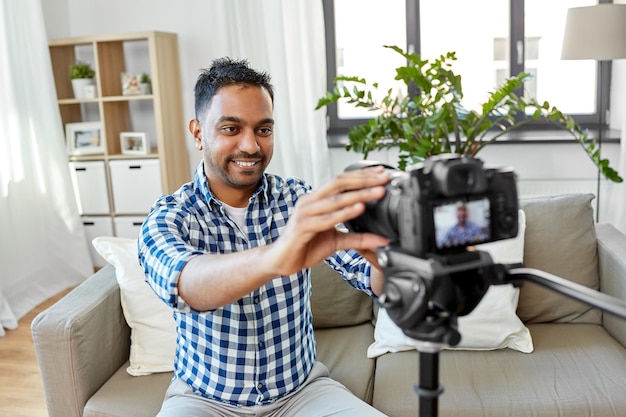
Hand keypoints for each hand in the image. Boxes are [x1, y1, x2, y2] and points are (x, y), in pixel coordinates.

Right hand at [268, 166, 389, 275]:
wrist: (280, 261)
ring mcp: (305, 213)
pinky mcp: (302, 227)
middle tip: (384, 178)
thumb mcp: (337, 241)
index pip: (342, 181)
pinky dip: (344, 213)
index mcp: (317, 200)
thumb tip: (382, 240)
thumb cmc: (304, 246)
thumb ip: (358, 239)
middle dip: (364, 180)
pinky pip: (327, 219)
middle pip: (340, 183)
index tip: (381, 172)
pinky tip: (359, 209)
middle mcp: (310, 202)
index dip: (362, 175)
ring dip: (360, 194)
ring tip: (378, 191)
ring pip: (336, 199)